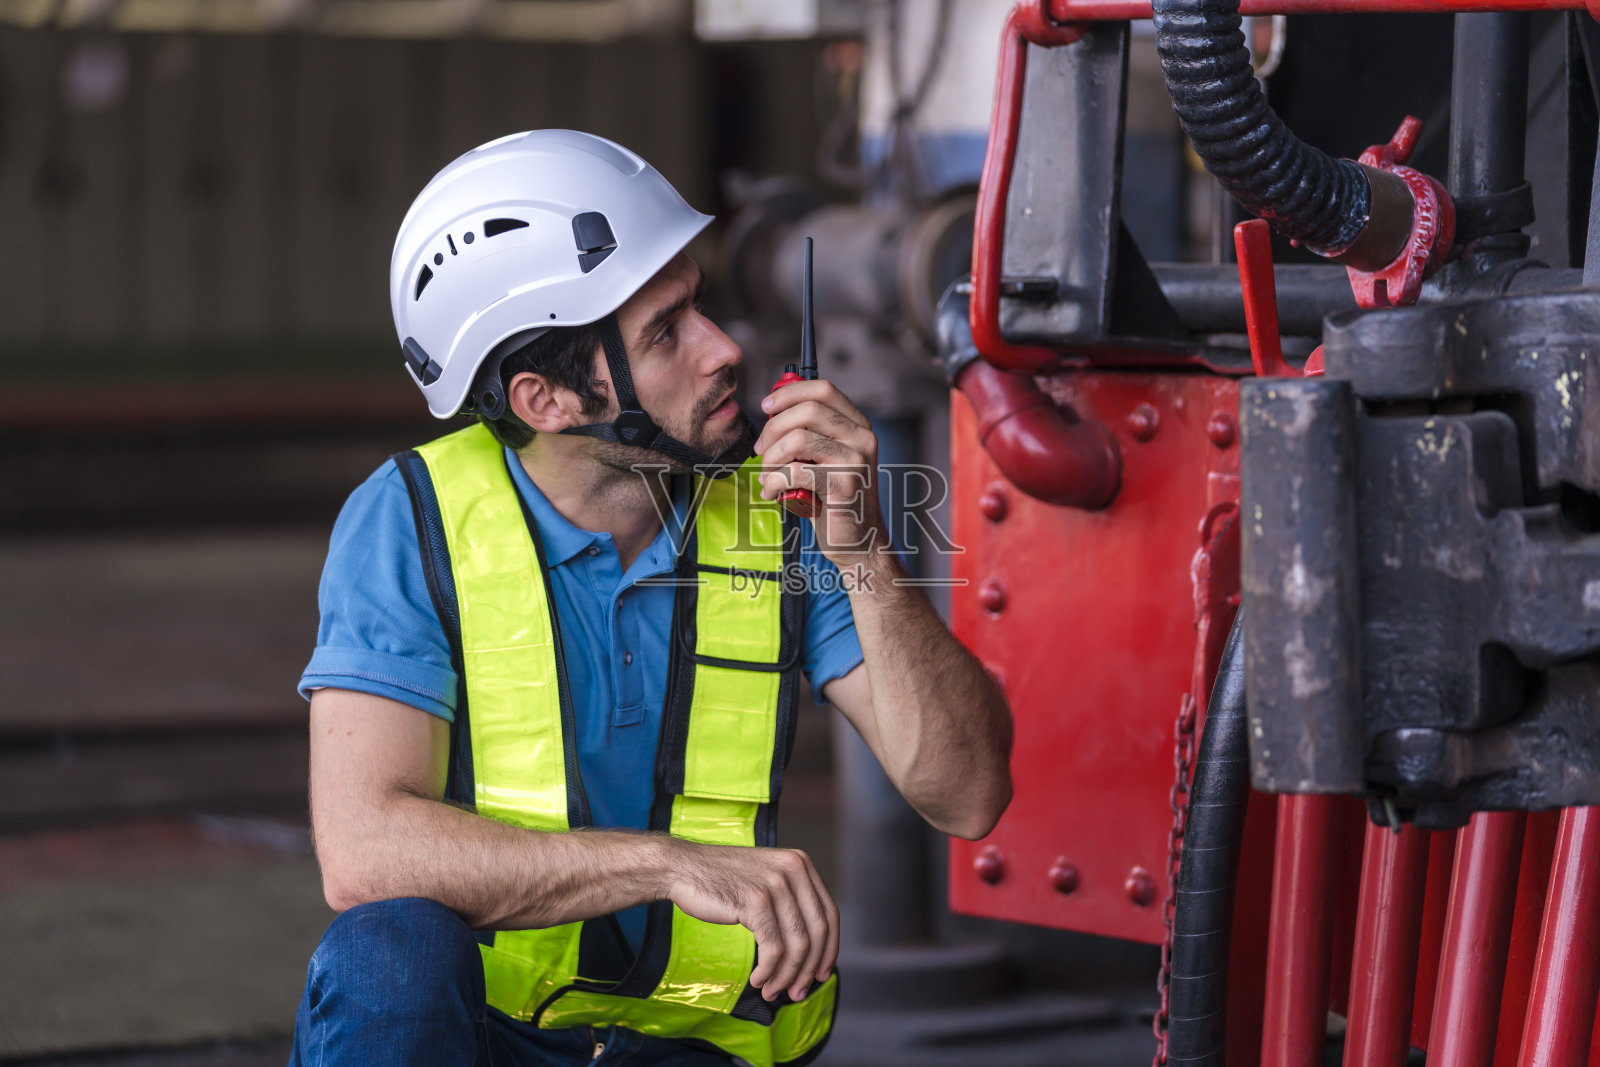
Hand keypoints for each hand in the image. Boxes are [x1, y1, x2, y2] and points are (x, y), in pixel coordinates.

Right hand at [666, 840, 838, 1001]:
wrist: (682, 868)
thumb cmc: (721, 880)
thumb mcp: (766, 880)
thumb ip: (790, 903)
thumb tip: (813, 953)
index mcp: (800, 863)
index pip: (830, 914)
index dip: (830, 949)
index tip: (823, 974)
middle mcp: (794, 869)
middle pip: (817, 932)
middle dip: (809, 969)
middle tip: (797, 992)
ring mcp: (775, 884)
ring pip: (797, 945)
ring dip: (786, 976)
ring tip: (772, 991)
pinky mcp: (755, 900)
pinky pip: (773, 949)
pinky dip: (768, 971)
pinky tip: (757, 979)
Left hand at [754, 379, 883, 564]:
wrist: (859, 540)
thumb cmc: (834, 499)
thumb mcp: (825, 458)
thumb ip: (809, 433)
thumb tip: (771, 411)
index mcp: (857, 425)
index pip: (824, 389)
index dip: (789, 394)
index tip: (766, 406)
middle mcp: (862, 437)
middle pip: (807, 410)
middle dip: (773, 428)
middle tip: (761, 450)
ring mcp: (855, 461)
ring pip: (798, 440)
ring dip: (771, 458)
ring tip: (767, 475)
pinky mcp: (844, 485)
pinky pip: (795, 472)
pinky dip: (774, 482)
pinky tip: (771, 493)